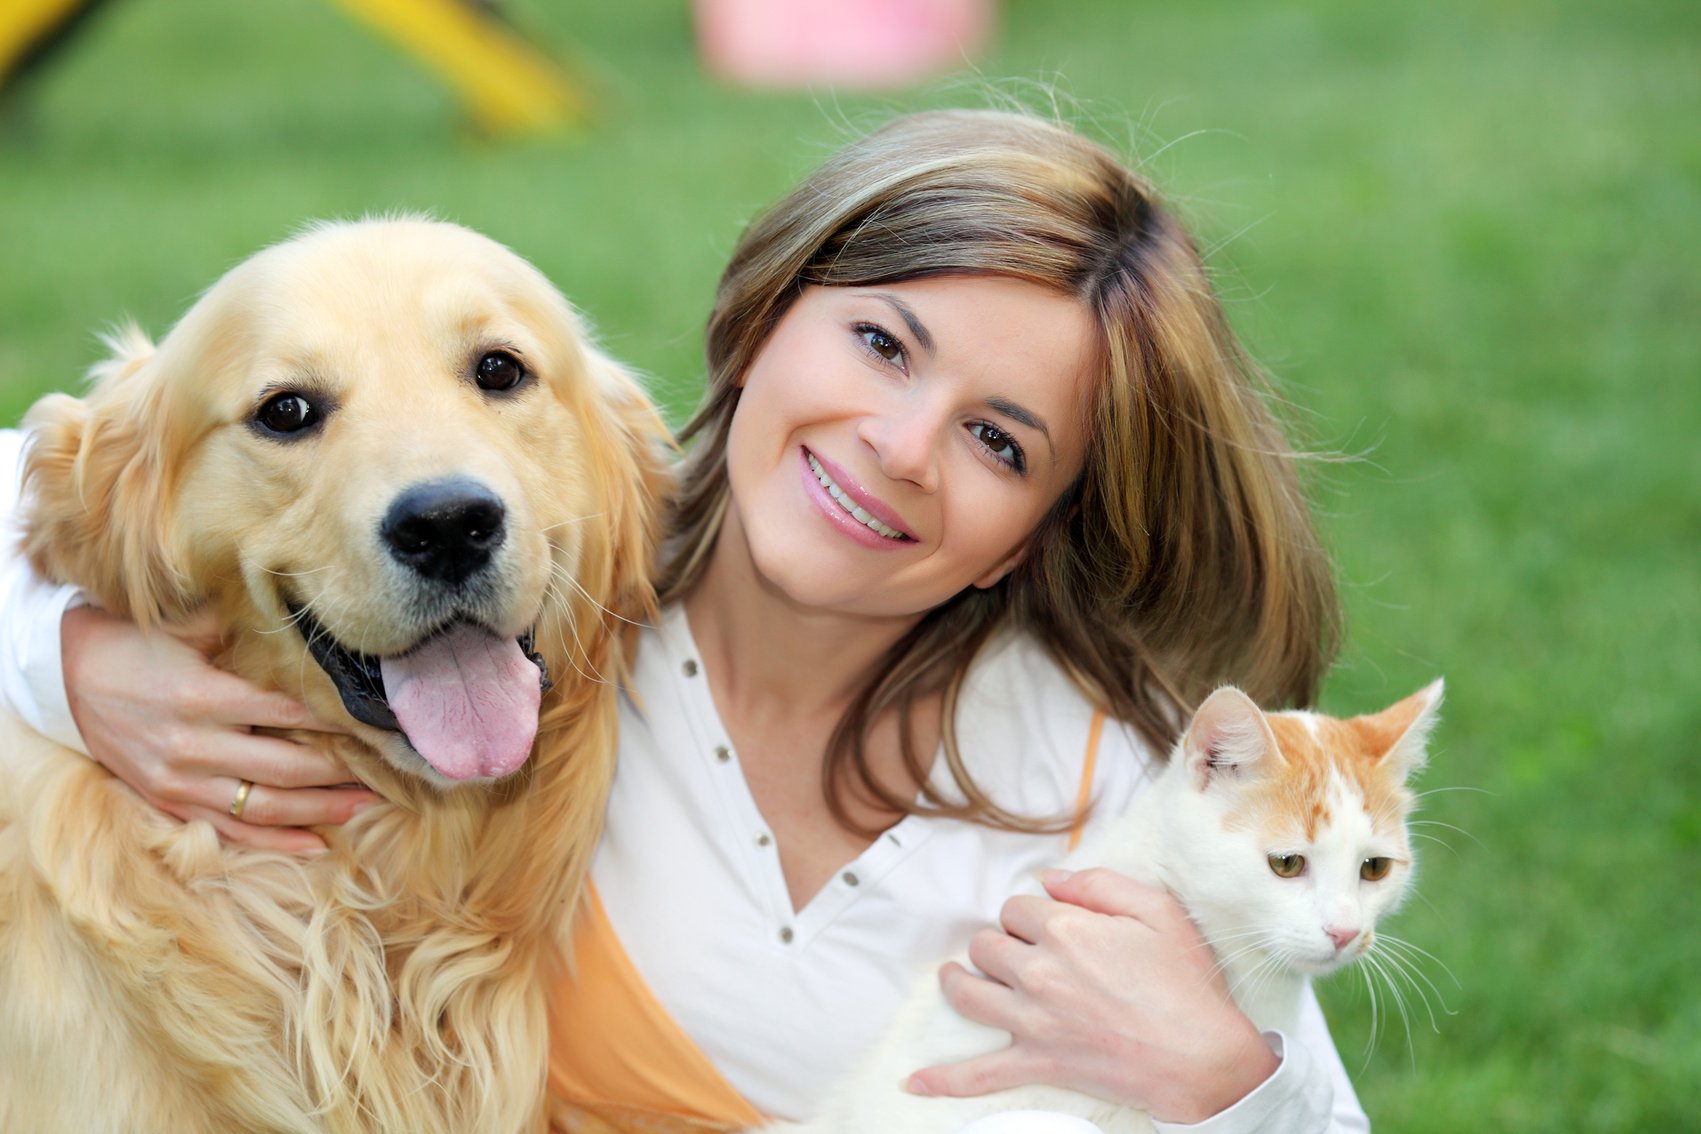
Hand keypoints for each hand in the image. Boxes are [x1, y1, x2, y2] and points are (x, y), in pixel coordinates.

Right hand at [61, 605, 380, 853]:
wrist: (67, 678)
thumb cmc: (139, 644)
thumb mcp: (189, 627)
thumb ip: (245, 633)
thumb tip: (310, 632)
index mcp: (203, 697)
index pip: (289, 714)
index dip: (338, 721)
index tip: (377, 721)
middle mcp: (193, 746)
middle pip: (286, 769)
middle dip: (342, 772)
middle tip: (387, 770)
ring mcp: (179, 781)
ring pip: (265, 808)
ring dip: (321, 810)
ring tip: (366, 804)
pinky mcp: (169, 802)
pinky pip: (231, 831)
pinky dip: (277, 842)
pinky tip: (318, 844)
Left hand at [907, 868, 1278, 1122]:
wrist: (1202, 1059)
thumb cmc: (1187, 985)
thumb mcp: (1158, 912)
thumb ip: (1100, 884)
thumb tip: (1050, 879)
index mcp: (1067, 929)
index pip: (1016, 907)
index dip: (1028, 913)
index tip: (1045, 923)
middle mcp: (1040, 971)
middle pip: (987, 945)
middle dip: (1000, 943)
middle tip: (1021, 952)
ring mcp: (1033, 1020)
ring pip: (969, 991)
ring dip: (959, 981)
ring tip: (955, 976)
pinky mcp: (1037, 1062)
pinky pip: (979, 1073)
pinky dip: (945, 1078)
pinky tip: (916, 1080)